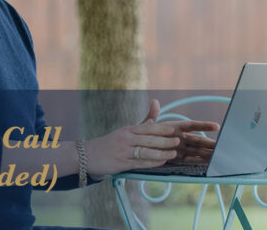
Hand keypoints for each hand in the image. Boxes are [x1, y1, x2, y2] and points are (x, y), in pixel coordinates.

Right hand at [85, 99, 218, 175]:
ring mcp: (123, 152)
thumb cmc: (112, 142)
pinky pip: (140, 163)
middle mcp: (126, 139)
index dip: (160, 129)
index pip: (146, 128)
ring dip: (160, 153)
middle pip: (147, 139)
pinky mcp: (122, 164)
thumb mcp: (126, 131)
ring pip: (145, 152)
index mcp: (128, 130)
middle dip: (164, 141)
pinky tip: (162, 162)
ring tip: (173, 153)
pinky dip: (152, 163)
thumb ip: (144, 121)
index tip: (172, 130)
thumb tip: (156, 103)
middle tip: (178, 141)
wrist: (89, 155)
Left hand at [143, 98, 217, 163]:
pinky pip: (189, 159)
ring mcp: (180, 148)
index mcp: (175, 127)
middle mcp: (180, 137)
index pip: (192, 125)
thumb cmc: (144, 133)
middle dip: (209, 143)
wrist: (138, 146)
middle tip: (222, 145)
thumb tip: (154, 101)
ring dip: (206, 152)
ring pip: (196, 150)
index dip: (204, 126)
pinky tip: (208, 162)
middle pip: (197, 140)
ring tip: (218, 155)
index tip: (216, 126)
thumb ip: (152, 115)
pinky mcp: (177, 158)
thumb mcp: (146, 125)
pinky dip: (198, 160)